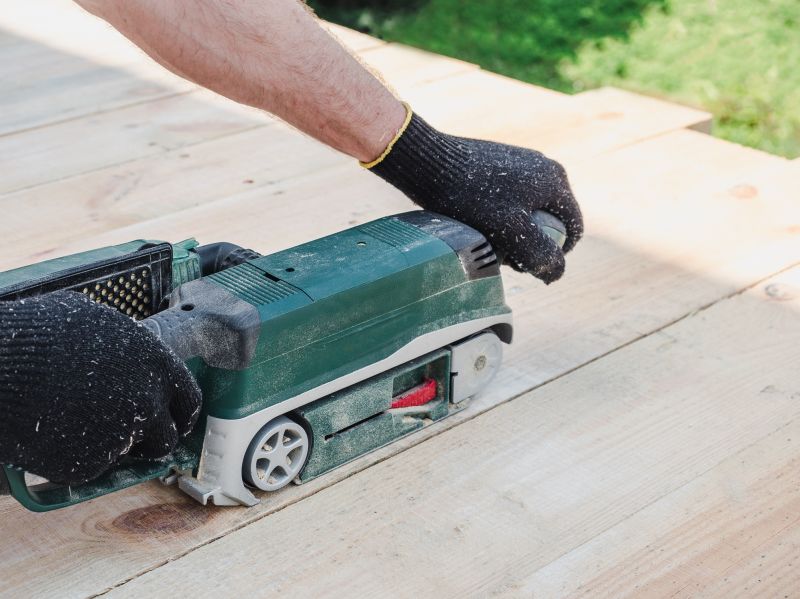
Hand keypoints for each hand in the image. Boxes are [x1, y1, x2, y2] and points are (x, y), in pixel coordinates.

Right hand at [0, 291, 201, 484]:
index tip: (170, 421)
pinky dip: (72, 457)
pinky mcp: (90, 464)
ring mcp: (122, 435)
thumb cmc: (42, 334)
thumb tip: (133, 359)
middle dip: (148, 441)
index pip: (188, 400)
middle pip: (165, 438)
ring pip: (124, 455)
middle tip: (122, 436)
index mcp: (157, 364)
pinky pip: (88, 467)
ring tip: (70, 420)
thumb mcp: (99, 324)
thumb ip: (129, 351)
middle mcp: (149, 402)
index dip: (178, 414)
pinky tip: (50, 433)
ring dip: (107, 446)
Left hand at [367, 110, 582, 282]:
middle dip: (532, 243)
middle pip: (550, 220)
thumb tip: (557, 272)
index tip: (526, 265)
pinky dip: (501, 215)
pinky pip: (512, 198)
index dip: (554, 254)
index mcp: (557, 181)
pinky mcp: (502, 162)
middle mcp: (546, 167)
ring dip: (515, 231)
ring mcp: (524, 163)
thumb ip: (539, 254)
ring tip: (488, 239)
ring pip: (529, 211)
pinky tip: (477, 220)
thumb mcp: (510, 230)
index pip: (572, 229)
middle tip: (503, 255)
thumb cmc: (470, 197)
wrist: (431, 162)